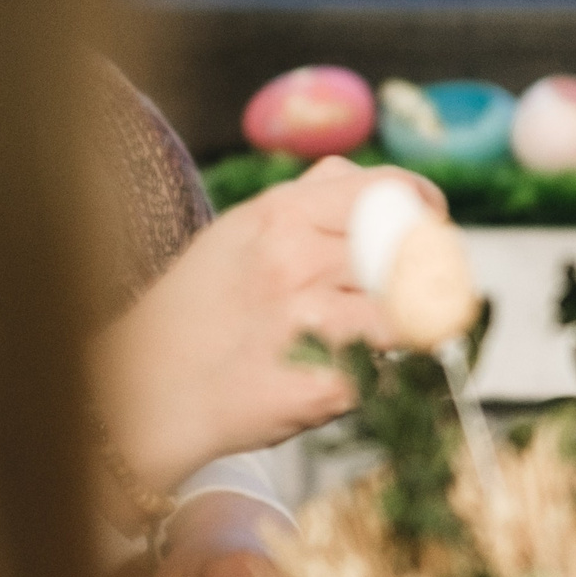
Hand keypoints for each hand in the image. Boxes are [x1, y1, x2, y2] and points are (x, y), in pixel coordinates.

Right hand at [92, 156, 442, 494]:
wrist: (143, 394)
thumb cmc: (198, 312)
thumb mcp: (241, 231)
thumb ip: (309, 201)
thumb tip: (374, 182)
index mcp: (283, 214)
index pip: (390, 189)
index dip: (424, 206)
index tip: (432, 225)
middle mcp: (298, 259)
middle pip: (412, 252)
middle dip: (426, 272)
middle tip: (417, 290)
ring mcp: (312, 322)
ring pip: (411, 312)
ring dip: (405, 327)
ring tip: (374, 338)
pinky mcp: (326, 383)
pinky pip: (389, 371)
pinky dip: (377, 377)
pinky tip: (337, 376)